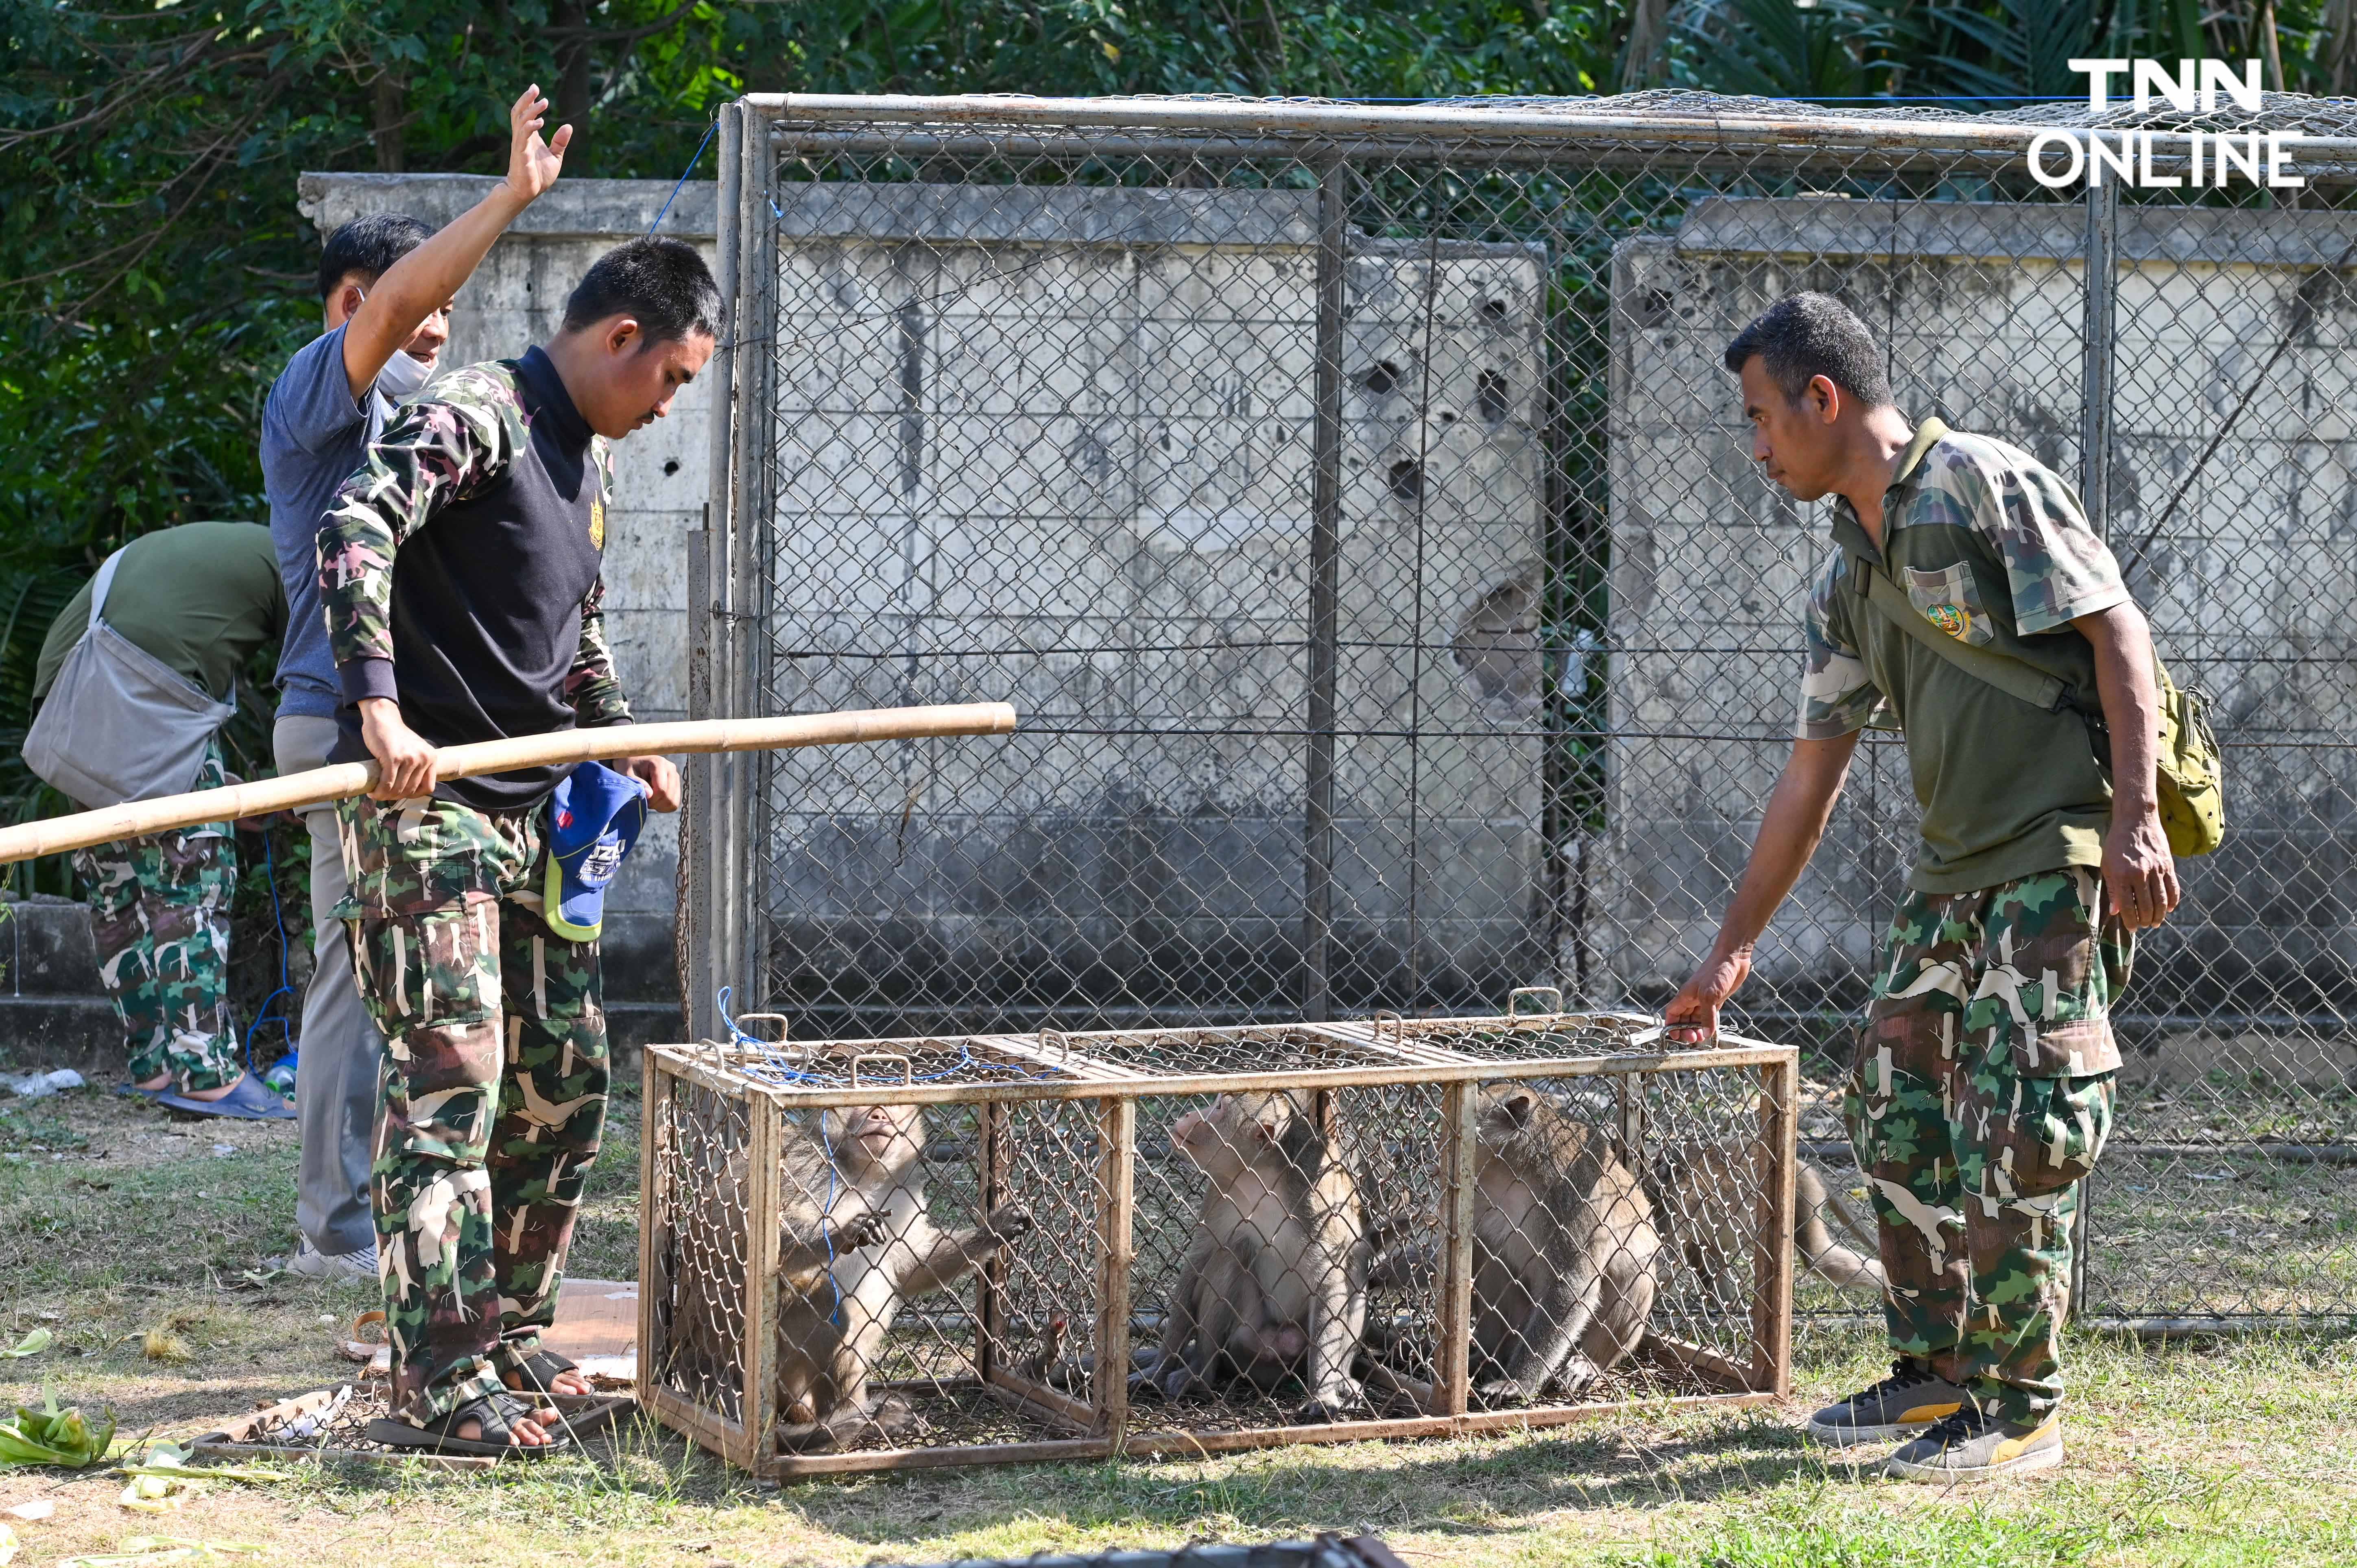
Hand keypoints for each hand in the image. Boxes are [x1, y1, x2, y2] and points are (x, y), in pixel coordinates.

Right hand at [359, 698, 437, 800]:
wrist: (383, 718)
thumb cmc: (396, 736)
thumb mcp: (415, 750)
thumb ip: (417, 766)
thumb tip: (410, 790)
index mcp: (431, 757)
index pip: (428, 787)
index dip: (414, 795)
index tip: (401, 794)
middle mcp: (423, 758)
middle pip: (411, 790)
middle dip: (396, 796)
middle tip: (384, 795)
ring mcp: (409, 758)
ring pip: (398, 789)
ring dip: (386, 796)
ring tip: (376, 794)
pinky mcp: (393, 758)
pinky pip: (387, 783)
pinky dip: (379, 791)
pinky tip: (373, 792)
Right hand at [503, 84, 570, 205]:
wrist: (528, 192)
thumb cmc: (539, 176)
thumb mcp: (555, 157)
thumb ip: (560, 142)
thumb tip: (568, 126)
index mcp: (529, 136)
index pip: (525, 113)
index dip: (529, 101)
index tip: (536, 89)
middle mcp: (522, 137)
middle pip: (519, 112)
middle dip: (526, 99)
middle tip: (534, 87)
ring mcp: (520, 145)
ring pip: (520, 121)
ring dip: (531, 110)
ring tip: (543, 102)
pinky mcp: (520, 154)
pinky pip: (523, 137)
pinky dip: (530, 128)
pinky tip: (539, 122)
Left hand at [618, 754, 681, 811]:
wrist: (633, 763)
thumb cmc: (628, 768)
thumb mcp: (627, 774)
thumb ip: (637, 784)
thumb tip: (650, 794)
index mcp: (659, 763)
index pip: (661, 789)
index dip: (651, 799)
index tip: (641, 798)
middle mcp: (671, 769)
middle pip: (668, 797)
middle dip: (655, 803)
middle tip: (644, 800)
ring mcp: (676, 777)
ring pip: (673, 802)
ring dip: (659, 806)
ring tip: (649, 799)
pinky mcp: (677, 785)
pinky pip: (674, 804)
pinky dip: (664, 806)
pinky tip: (655, 800)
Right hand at [1662, 943, 1752, 1045]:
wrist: (1733, 958)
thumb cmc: (1717, 971)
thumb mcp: (1710, 995)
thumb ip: (1707, 1015)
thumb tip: (1705, 1033)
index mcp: (1685, 995)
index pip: (1672, 1012)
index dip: (1670, 1024)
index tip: (1674, 1036)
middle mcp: (1693, 998)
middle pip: (1683, 1018)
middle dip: (1685, 1030)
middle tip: (1693, 1040)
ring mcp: (1704, 999)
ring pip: (1695, 1018)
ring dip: (1697, 1029)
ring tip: (1702, 1039)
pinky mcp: (1716, 999)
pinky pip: (1708, 1015)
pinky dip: (1708, 1024)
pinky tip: (1712, 1031)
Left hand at [2102, 803, 2179, 930]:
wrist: (2136, 821)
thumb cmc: (2117, 844)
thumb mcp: (2107, 865)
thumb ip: (2112, 889)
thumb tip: (2115, 911)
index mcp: (2122, 875)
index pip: (2128, 906)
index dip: (2130, 920)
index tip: (2131, 928)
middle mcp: (2141, 874)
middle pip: (2147, 906)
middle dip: (2145, 920)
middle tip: (2144, 926)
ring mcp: (2157, 870)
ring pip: (2161, 900)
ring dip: (2159, 915)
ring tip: (2155, 922)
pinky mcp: (2168, 865)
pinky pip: (2173, 888)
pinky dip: (2172, 901)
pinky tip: (2168, 909)